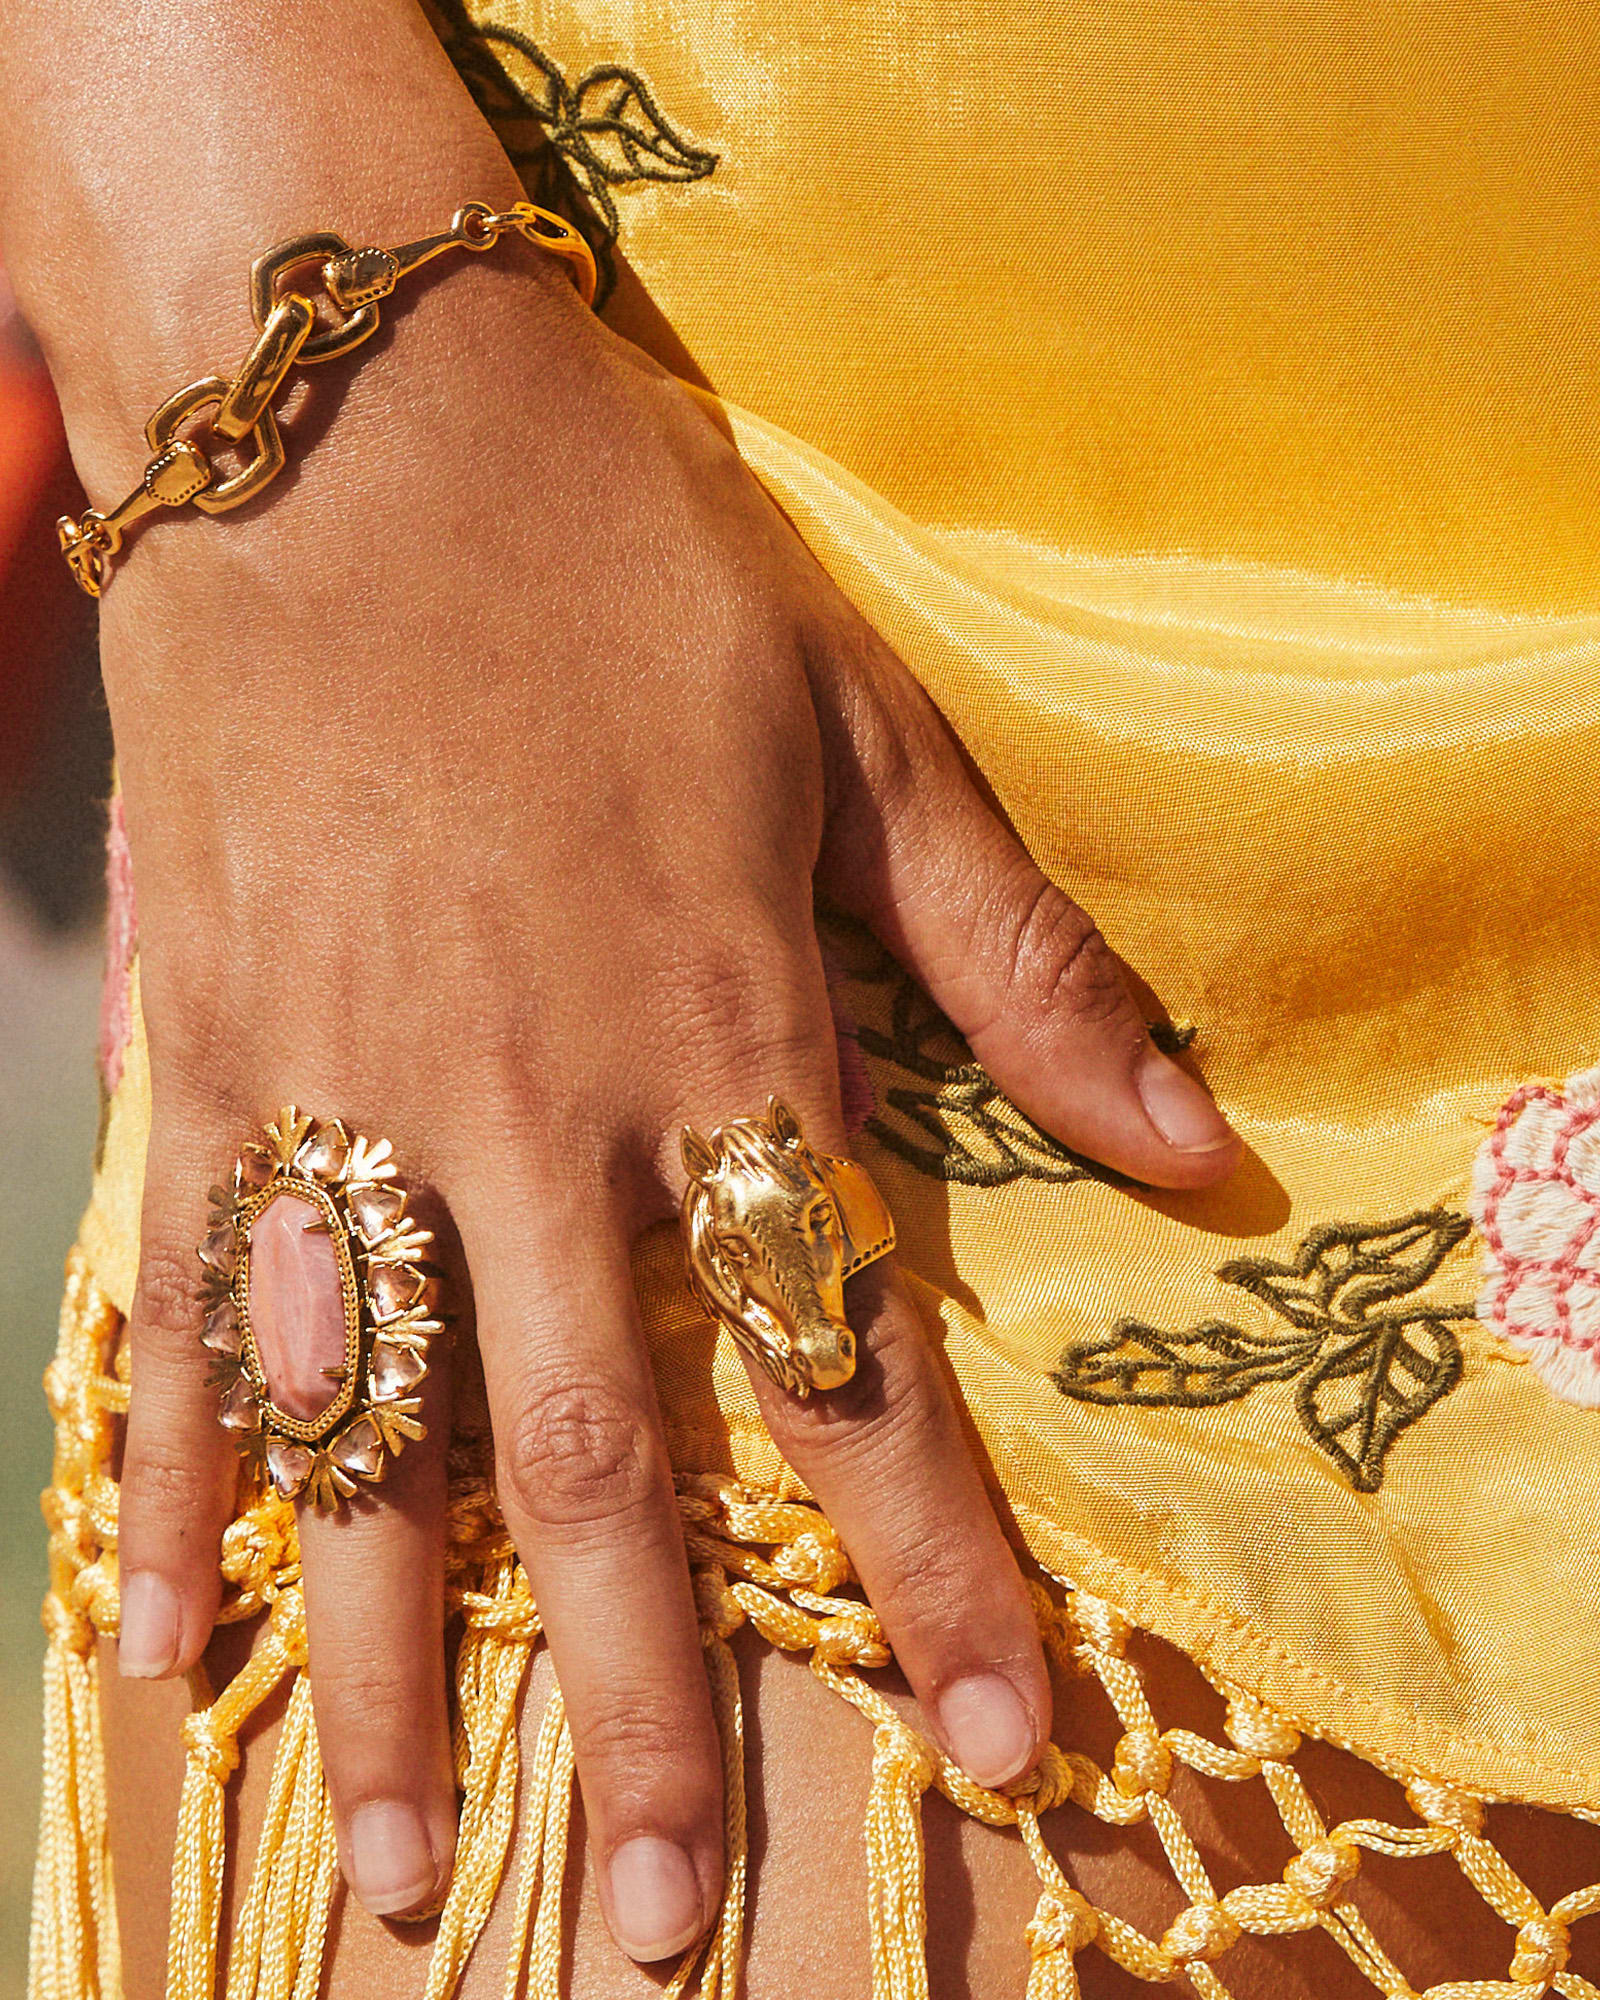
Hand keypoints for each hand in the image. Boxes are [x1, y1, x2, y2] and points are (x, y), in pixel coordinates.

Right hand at [91, 257, 1237, 1957]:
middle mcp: (526, 1100)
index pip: (840, 1354)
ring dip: (400, 1661)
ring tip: (425, 1868)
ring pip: (376, 1430)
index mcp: (714, 1023)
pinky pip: (188, 1303)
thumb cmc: (628, 561)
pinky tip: (175, 1641)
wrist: (352, 417)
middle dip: (652, 1700)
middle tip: (671, 1920)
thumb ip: (1016, 961)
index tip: (990, 1742)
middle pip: (600, 1455)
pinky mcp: (209, 1051)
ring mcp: (343, 1087)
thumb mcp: (864, 729)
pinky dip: (185, 1481)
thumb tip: (1190, 1144)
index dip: (930, 1565)